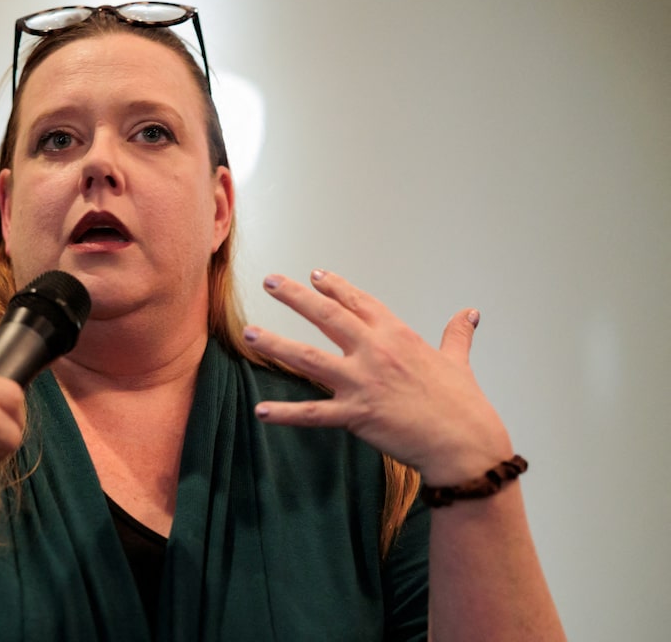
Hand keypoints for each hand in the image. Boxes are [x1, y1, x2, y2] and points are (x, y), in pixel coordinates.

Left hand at [244, 270, 512, 484]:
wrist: (464, 443)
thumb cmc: (463, 404)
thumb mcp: (458, 362)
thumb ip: (457, 335)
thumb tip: (469, 314)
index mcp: (398, 336)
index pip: (359, 302)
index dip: (335, 286)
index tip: (314, 275)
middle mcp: (375, 352)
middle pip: (327, 315)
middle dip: (295, 297)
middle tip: (269, 282)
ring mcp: (361, 382)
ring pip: (308, 358)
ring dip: (275, 345)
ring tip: (249, 333)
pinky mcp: (355, 414)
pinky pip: (312, 413)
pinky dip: (285, 413)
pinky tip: (261, 410)